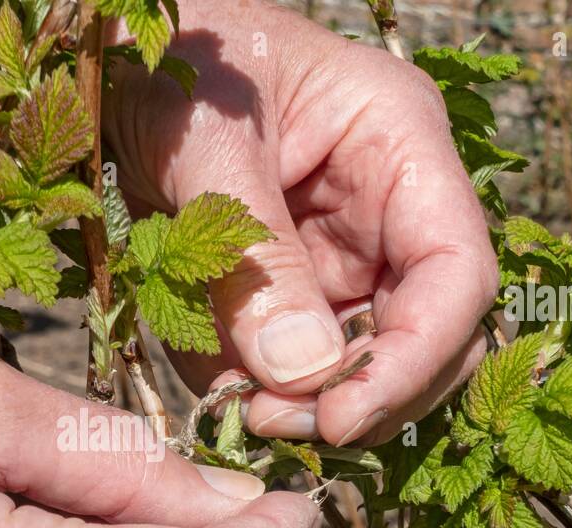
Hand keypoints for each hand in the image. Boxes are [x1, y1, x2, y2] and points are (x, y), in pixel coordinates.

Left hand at [104, 0, 498, 444]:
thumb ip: (253, 254)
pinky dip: (250, 384)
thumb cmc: (171, 62)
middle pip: (425, 336)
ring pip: (355, 363)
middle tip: (274, 426)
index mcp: (399, 146)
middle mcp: (386, 209)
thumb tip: (304, 374)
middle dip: (359, 395)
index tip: (343, 419)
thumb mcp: (204, 143)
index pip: (456, 275)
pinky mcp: (288, 287)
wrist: (115, 57)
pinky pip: (286, 362)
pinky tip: (210, 375)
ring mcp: (339, 253)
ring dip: (300, 402)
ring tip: (233, 407)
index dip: (415, 361)